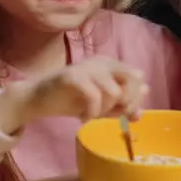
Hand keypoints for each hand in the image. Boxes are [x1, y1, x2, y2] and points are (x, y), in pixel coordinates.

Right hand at [22, 56, 147, 122]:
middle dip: (126, 102)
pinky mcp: (73, 76)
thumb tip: (143, 107)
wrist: (38, 99)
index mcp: (110, 64)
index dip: (135, 98)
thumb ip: (121, 106)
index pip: (138, 77)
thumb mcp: (101, 106)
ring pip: (115, 91)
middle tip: (109, 114)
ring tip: (91, 115)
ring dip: (105, 110)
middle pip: (133, 78)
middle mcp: (102, 61)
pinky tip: (82, 119)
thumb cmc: (70, 101)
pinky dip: (91, 113)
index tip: (120, 113)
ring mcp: (87, 67)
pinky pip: (94, 96)